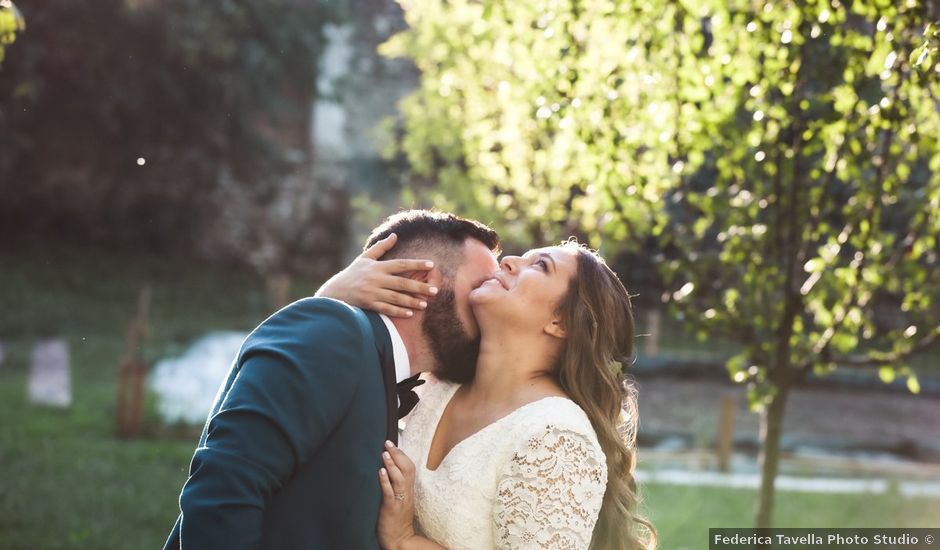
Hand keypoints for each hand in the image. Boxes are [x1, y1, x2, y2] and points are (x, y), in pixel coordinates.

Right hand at [315, 233, 438, 317]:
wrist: (334, 292)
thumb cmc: (351, 274)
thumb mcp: (364, 258)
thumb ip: (381, 248)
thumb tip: (395, 235)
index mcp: (377, 267)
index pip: (401, 264)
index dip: (416, 264)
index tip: (431, 265)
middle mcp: (376, 279)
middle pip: (402, 283)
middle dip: (419, 287)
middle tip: (435, 290)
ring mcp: (372, 292)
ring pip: (396, 297)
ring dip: (412, 301)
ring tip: (425, 304)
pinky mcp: (368, 304)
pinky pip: (386, 309)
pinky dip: (398, 311)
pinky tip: (410, 313)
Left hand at [377, 440, 416, 549]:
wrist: (400, 540)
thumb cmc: (398, 521)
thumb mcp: (401, 500)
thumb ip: (397, 486)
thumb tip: (389, 471)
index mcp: (409, 491)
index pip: (409, 468)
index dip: (402, 455)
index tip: (394, 444)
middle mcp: (406, 493)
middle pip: (407, 469)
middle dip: (397, 454)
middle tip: (388, 443)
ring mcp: (400, 500)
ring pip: (399, 479)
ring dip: (392, 465)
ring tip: (385, 453)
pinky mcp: (391, 508)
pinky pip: (389, 493)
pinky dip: (385, 481)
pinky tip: (380, 471)